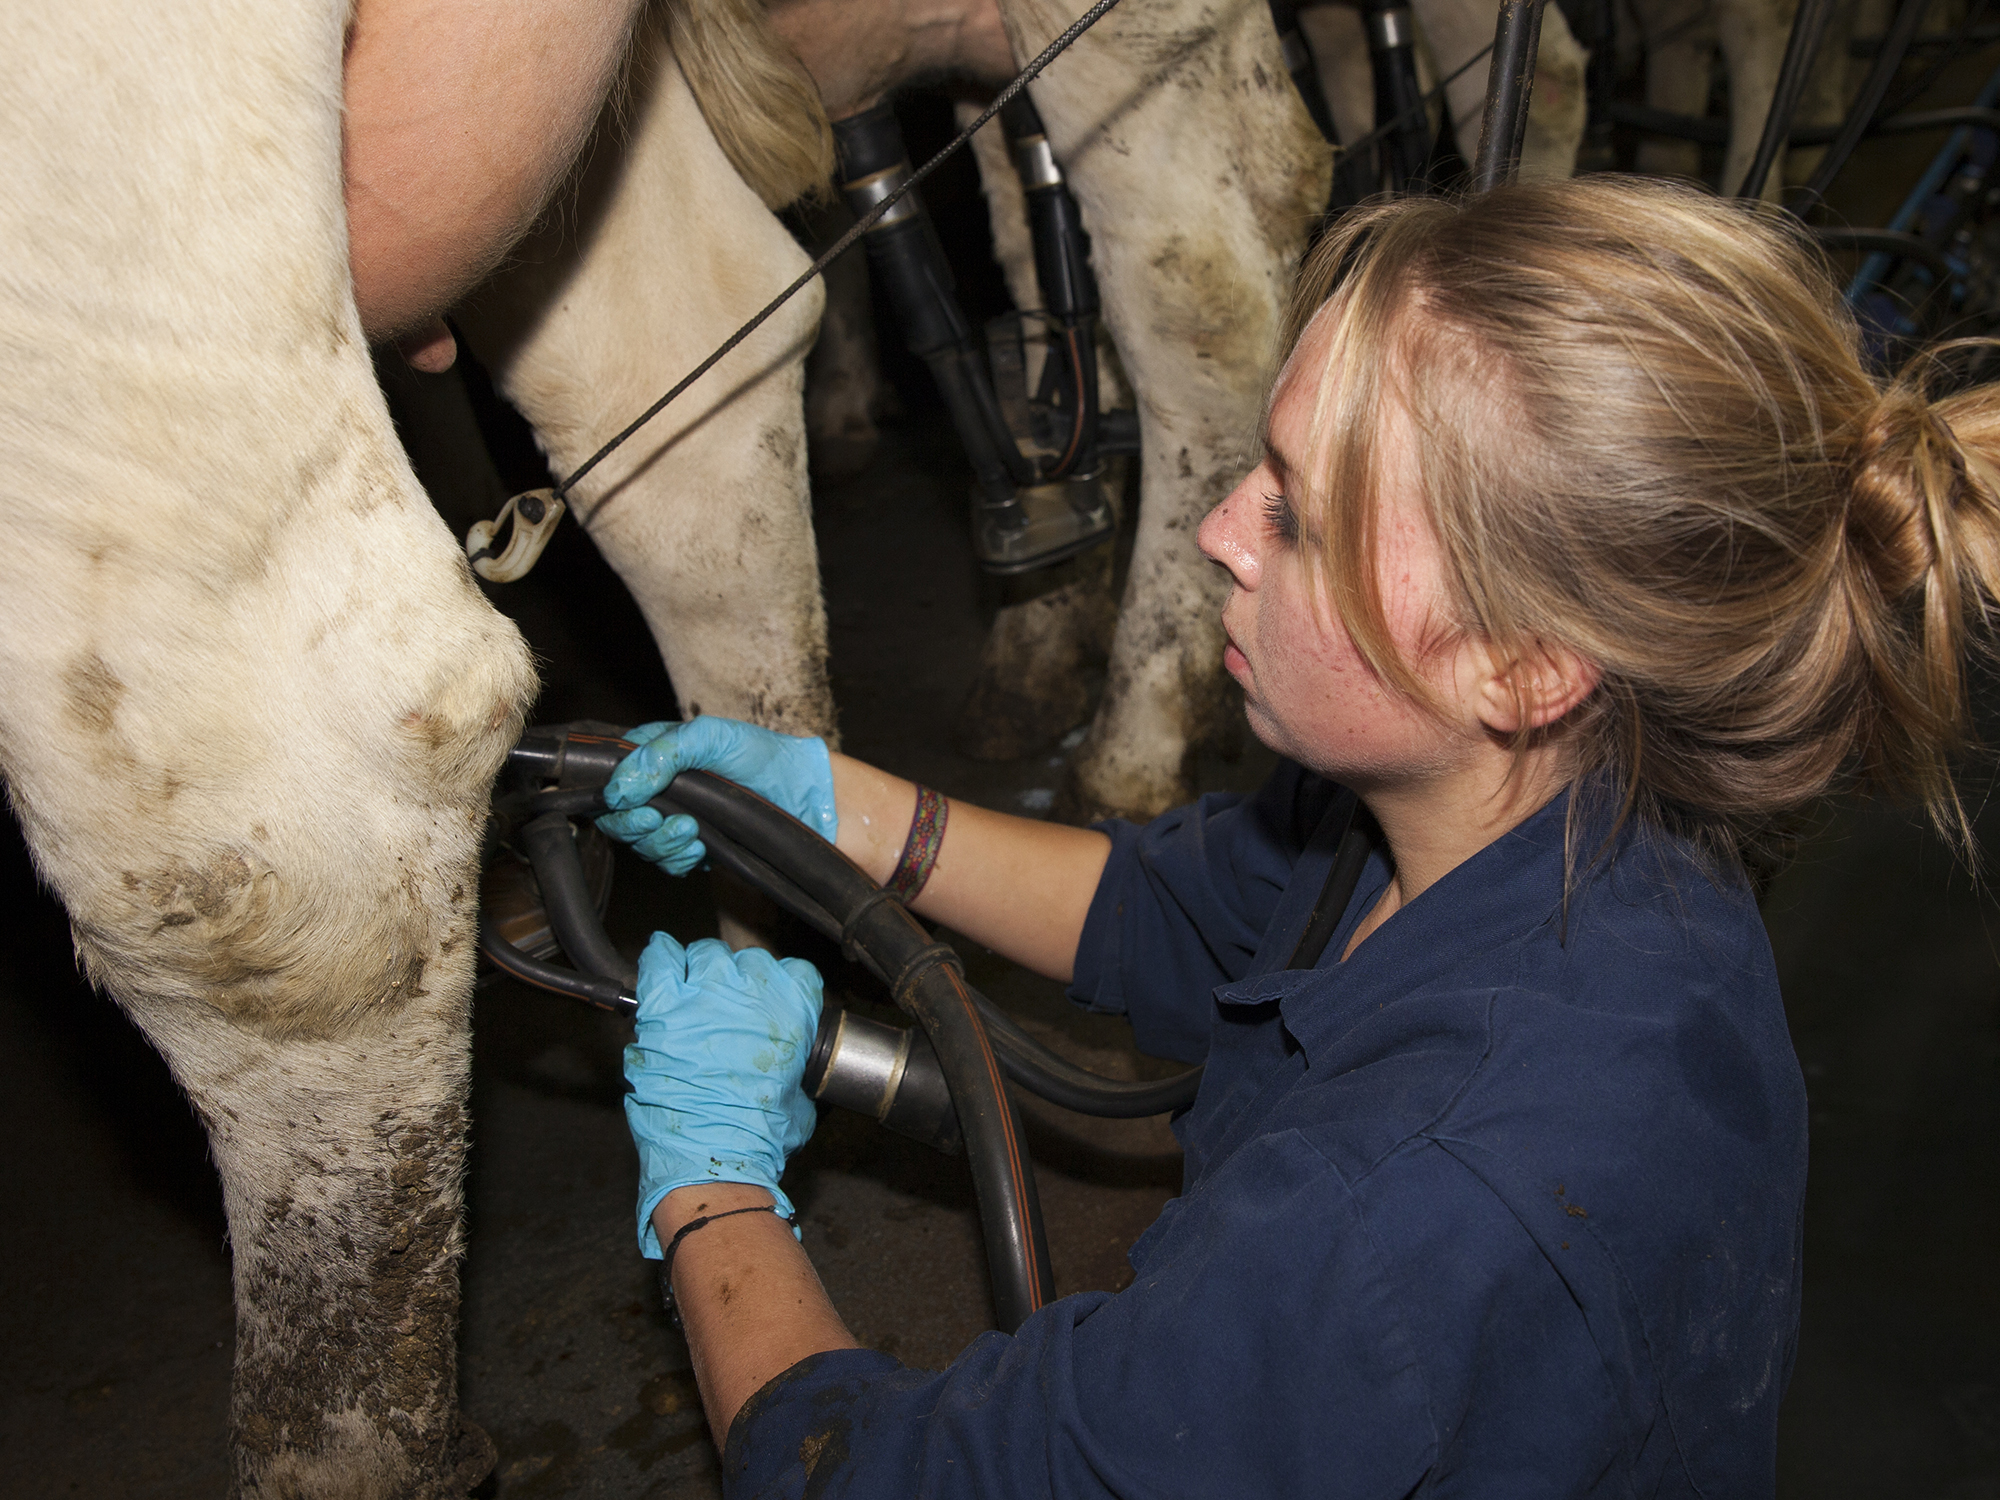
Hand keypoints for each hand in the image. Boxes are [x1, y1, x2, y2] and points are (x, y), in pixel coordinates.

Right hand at [595, 717, 836, 875]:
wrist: (805, 799)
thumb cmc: (764, 758)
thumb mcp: (711, 737)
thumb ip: (663, 754)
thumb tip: (621, 786)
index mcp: (661, 751)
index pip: (613, 773)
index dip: (615, 793)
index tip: (633, 803)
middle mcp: (664, 785)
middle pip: (620, 815)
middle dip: (636, 825)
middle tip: (659, 822)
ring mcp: (678, 816)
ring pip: (642, 842)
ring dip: (661, 843)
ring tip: (692, 832)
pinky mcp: (694, 845)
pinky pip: (667, 862)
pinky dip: (678, 860)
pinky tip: (700, 849)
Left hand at [623, 932, 822, 1255]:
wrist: (716, 1153)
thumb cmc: (758, 1135)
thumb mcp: (800, 1100)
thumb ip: (797, 1073)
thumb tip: (790, 1077)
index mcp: (792, 1010)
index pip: (796, 972)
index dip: (783, 986)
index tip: (771, 1000)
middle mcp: (751, 991)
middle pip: (747, 960)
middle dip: (739, 982)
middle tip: (728, 1008)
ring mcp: (705, 994)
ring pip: (705, 955)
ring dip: (702, 970)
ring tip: (694, 991)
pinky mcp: (663, 1006)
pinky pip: (659, 960)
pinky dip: (660, 956)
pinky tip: (662, 960)